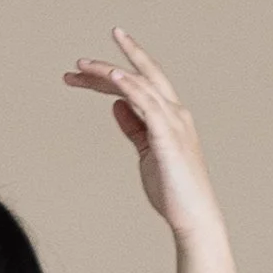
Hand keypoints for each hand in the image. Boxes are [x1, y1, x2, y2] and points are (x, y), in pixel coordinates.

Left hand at [63, 31, 221, 238]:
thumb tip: (116, 104)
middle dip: (118, 56)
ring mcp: (174, 122)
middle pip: (145, 73)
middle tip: (80, 59)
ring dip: (109, 73)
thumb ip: (133, 127)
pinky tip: (113, 78)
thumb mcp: (146, 151)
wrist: (193, 216)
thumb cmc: (171, 187)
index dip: (110, 76)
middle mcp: (175, 112)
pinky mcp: (168, 137)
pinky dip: (130, 87)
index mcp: (169, 116)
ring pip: (140, 84)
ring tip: (82, 66)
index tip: (81, 71)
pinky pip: (148, 104)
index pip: (139, 84)